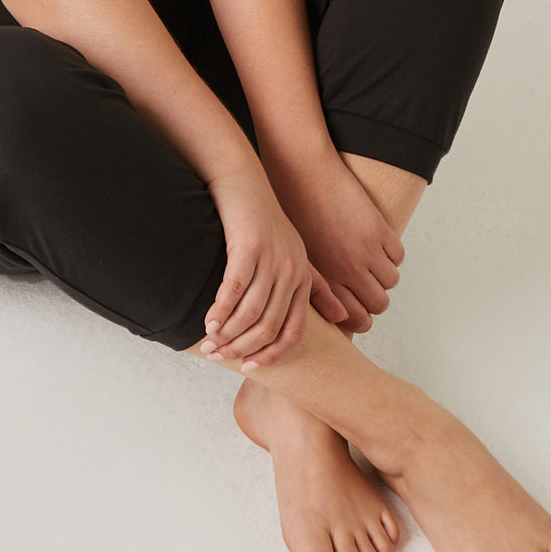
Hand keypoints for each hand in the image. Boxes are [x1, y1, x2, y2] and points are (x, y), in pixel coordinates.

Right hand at [201, 174, 346, 368]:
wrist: (244, 183)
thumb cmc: (266, 221)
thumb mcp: (297, 255)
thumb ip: (317, 288)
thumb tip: (343, 318)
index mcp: (302, 278)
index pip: (293, 331)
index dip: (272, 354)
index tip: (250, 367)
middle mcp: (291, 271)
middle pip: (268, 326)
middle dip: (242, 348)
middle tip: (219, 357)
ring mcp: (271, 260)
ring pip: (250, 313)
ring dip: (227, 334)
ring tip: (209, 345)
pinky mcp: (248, 248)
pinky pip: (233, 290)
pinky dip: (220, 311)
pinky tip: (208, 322)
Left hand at [271, 149, 404, 333]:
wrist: (303, 172)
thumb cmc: (293, 211)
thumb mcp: (300, 256)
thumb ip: (318, 285)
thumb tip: (338, 313)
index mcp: (325, 279)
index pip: (356, 319)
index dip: (362, 320)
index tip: (362, 313)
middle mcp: (347, 271)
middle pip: (378, 304)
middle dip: (375, 300)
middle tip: (368, 288)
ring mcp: (365, 250)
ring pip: (391, 281)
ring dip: (384, 275)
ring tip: (371, 263)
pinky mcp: (378, 230)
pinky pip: (398, 256)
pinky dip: (391, 254)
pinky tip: (378, 244)